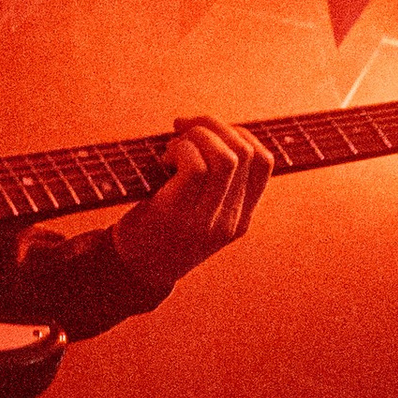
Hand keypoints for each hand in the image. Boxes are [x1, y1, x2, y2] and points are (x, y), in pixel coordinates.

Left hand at [110, 115, 274, 296]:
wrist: (132, 271)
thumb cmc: (160, 230)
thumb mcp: (198, 211)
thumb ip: (212, 182)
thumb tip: (206, 127)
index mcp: (241, 217)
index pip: (264, 162)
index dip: (239, 133)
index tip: (208, 132)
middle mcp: (231, 220)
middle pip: (244, 152)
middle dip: (213, 126)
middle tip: (183, 129)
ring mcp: (208, 220)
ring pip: (225, 157)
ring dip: (196, 136)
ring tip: (172, 147)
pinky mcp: (179, 215)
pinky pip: (195, 166)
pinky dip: (180, 149)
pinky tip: (163, 159)